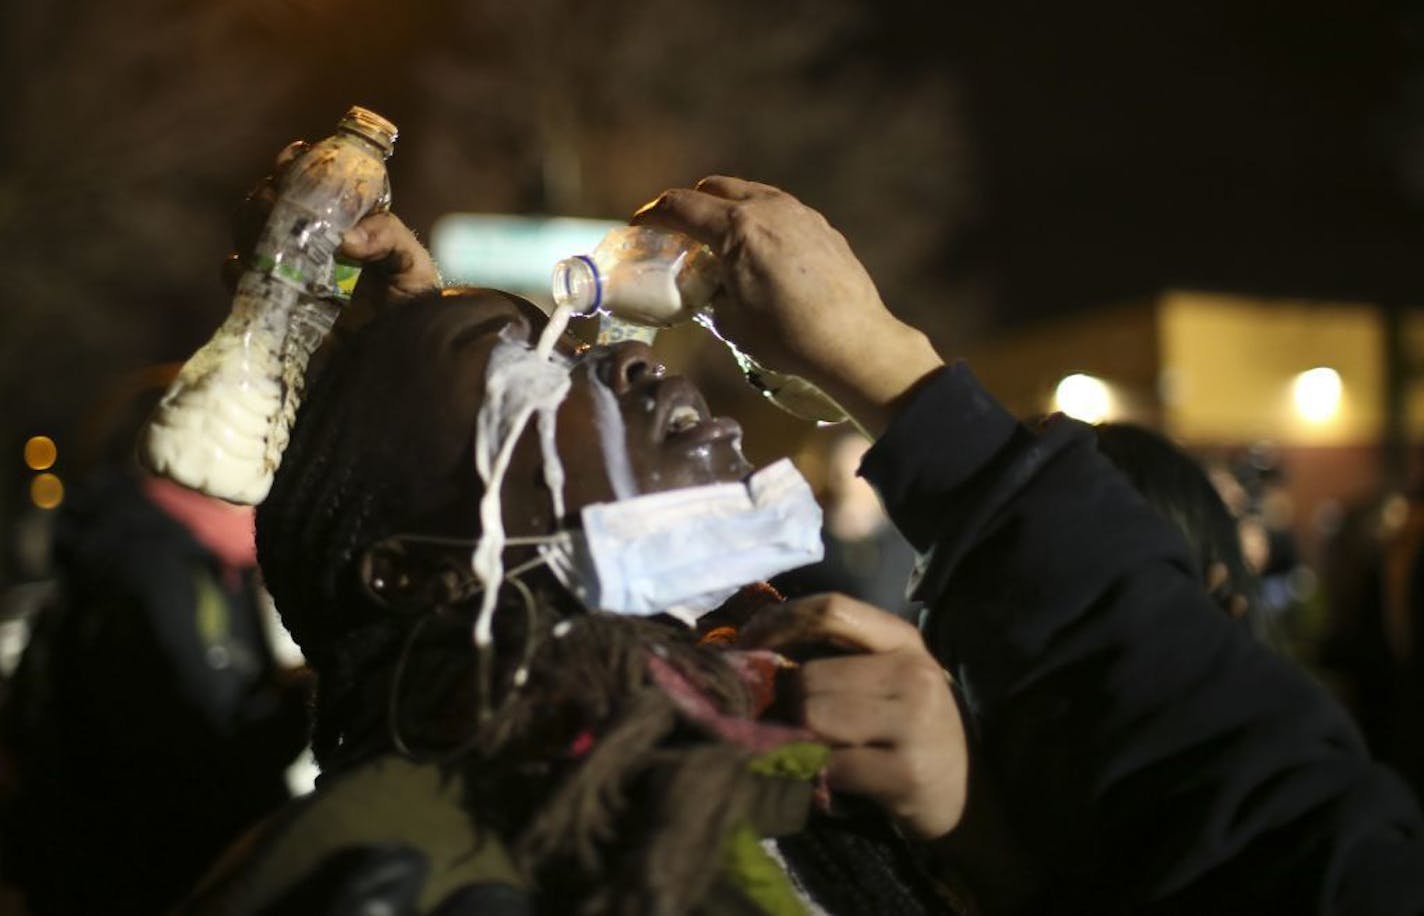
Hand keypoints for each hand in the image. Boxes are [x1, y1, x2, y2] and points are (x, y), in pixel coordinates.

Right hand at [225, 140, 440, 326]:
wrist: (399, 370)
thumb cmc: (413, 314)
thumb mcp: (414, 269)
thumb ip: (390, 239)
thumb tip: (345, 239)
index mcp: (342, 228)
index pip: (309, 185)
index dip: (295, 167)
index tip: (294, 157)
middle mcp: (311, 248)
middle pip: (271, 206)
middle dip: (268, 196)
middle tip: (276, 199)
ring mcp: (289, 276)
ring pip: (250, 236)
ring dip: (250, 225)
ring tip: (266, 230)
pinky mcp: (274, 310)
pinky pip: (241, 283)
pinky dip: (238, 271)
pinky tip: (248, 268)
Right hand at [632, 177, 942, 434]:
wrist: (853, 342)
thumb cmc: (789, 338)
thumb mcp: (731, 322)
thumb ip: (710, 294)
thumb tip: (708, 288)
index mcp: (736, 229)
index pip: (679, 206)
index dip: (650, 215)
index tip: (639, 226)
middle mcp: (767, 208)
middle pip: (712, 188)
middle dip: (688, 206)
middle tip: (678, 233)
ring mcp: (798, 213)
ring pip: (749, 193)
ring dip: (725, 210)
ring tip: (719, 242)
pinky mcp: (821, 226)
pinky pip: (778, 210)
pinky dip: (758, 221)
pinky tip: (760, 253)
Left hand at [739, 593, 967, 839]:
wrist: (966, 796)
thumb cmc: (911, 730)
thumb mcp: (887, 679)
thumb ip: (836, 658)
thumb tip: (754, 649)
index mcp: (904, 640)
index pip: (831, 610)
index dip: (779, 623)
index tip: (748, 644)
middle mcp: (914, 673)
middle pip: (810, 676)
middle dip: (789, 704)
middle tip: (795, 725)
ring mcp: (914, 722)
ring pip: (813, 717)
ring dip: (803, 739)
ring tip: (820, 750)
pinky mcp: (906, 772)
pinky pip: (830, 764)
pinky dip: (818, 774)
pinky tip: (835, 779)